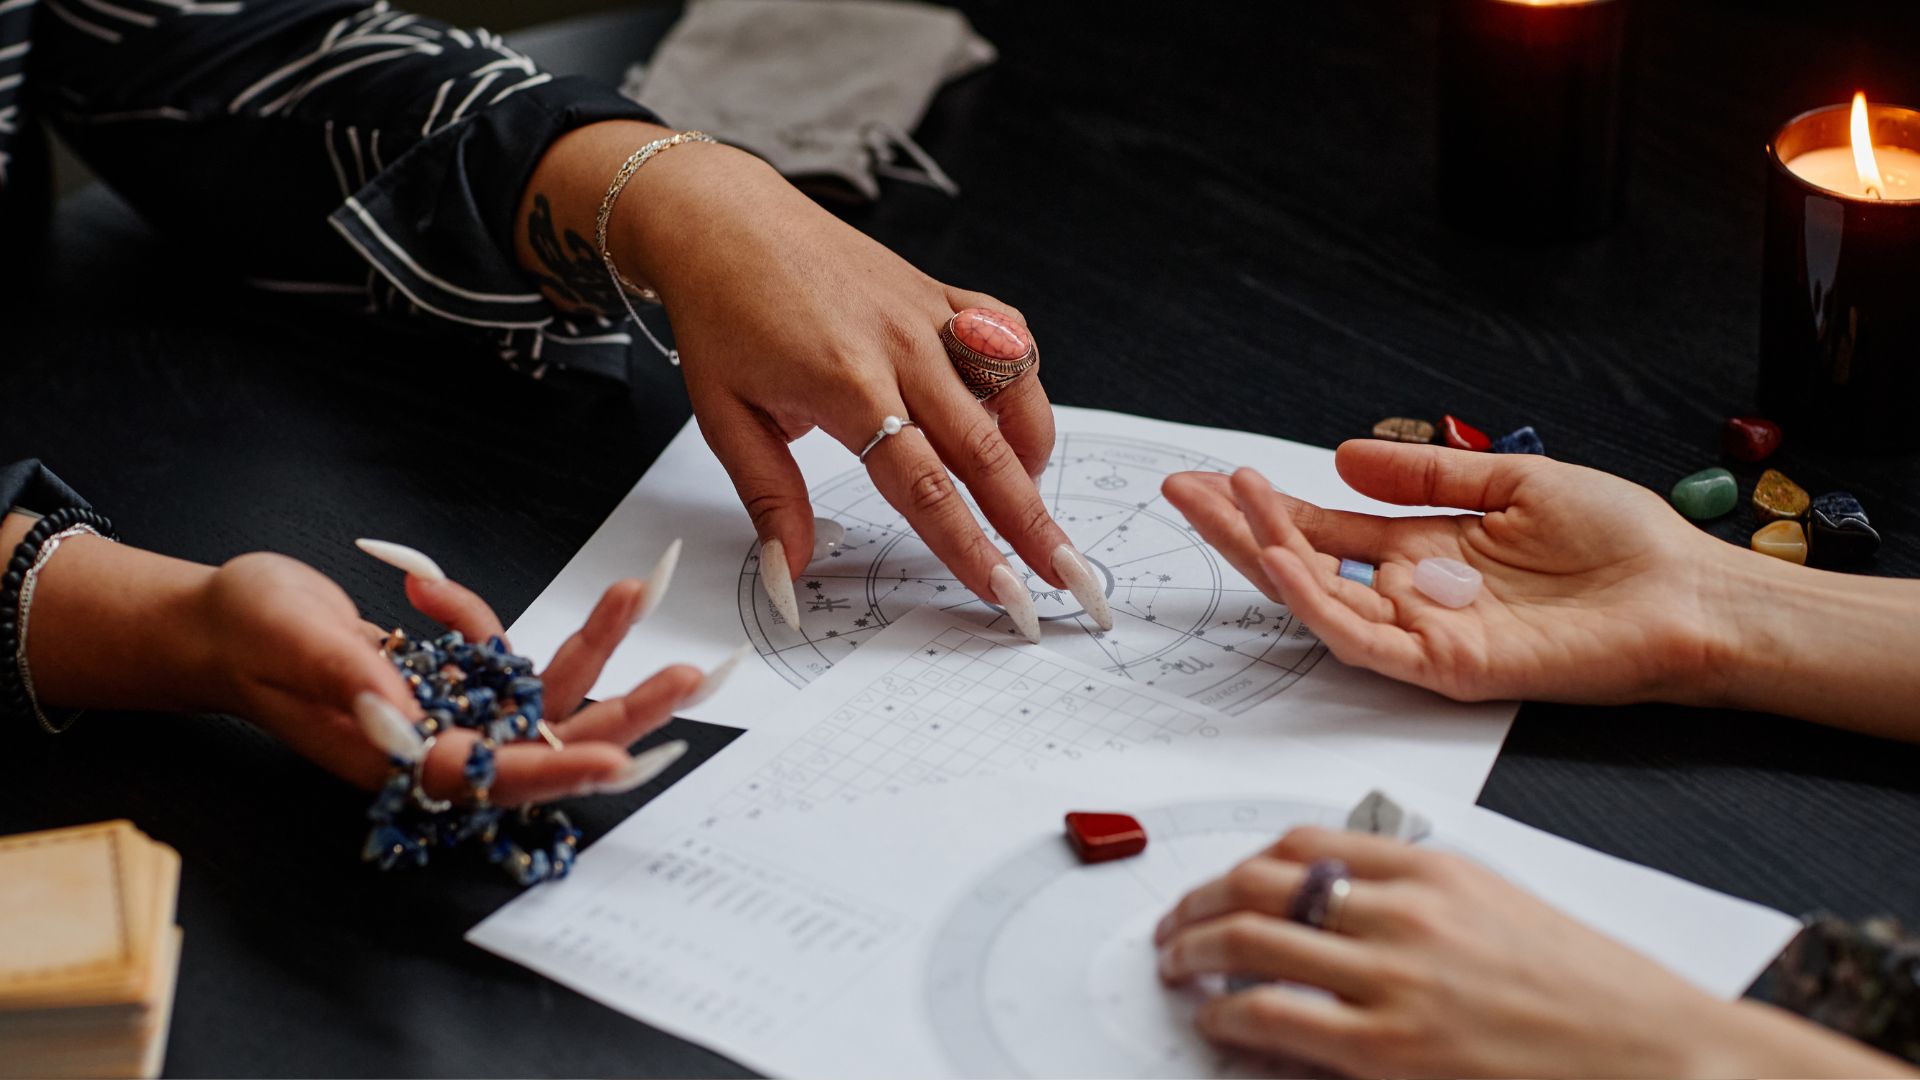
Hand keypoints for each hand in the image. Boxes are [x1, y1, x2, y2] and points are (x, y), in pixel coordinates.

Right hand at [199, 550, 701, 802]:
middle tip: (688, 677)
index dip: (560, 773)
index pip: (494, 778)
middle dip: (620, 712)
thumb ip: (350, 676)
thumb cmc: (245, 636)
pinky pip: (502, 656)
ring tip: (636, 592)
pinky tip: (420, 582)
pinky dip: (482, 615)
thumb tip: (403, 710)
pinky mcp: (453, 681)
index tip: (622, 759)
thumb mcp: (292, 644)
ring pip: (543, 697)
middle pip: (549, 743)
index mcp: (396, 761)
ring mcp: (449, 714)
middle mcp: (434, 747)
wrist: (219, 622)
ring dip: (591, 646)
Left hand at [618, 140, 1086, 631]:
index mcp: (846, 386)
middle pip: (985, 451)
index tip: (1002, 592)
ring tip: (1031, 503)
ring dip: (1033, 455)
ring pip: (1010, 393)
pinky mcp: (939, 293)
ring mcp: (928, 316)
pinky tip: (1015, 419)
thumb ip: (769, 499)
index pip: (923, 487)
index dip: (969, 546)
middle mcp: (901, 349)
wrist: (723, 219)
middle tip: (1070, 576)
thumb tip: (790, 575)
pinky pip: (1006, 336)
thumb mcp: (723, 417)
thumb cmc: (721, 313)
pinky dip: (1023, 381)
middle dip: (1032, 523)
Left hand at [1153, 826, 1732, 1076]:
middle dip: (1198, 905)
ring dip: (1196, 954)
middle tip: (1175, 928)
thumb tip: (1330, 910)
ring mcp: (1394, 981)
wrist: (1662, 1053)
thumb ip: (1416, 900)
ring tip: (1178, 970)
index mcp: (1432, 869)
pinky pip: (1274, 1019)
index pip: (1302, 843)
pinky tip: (1219, 1023)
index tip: (1219, 885)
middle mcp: (1405, 913)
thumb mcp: (1499, 911)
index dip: (1241, 864)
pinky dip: (1229, 1017)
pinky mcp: (1389, 1050)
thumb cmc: (1591, 993)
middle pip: (1261, 884)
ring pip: (1253, 943)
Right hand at [1162, 441, 1741, 705]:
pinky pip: (1364, 642)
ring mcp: (1425, 636)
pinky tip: (1284, 559)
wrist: (1691, 596)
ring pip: (1318, 605)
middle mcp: (1413, 597)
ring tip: (1226, 506)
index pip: (1324, 534)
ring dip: (1265, 556)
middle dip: (1239, 531)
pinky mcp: (1447, 668)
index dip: (1265, 508)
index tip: (1215, 476)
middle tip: (1183, 491)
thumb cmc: (1623, 547)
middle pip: (1303, 568)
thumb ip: (1424, 475)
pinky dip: (1319, 603)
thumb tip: (1343, 453)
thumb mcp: (1512, 481)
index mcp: (1425, 553)